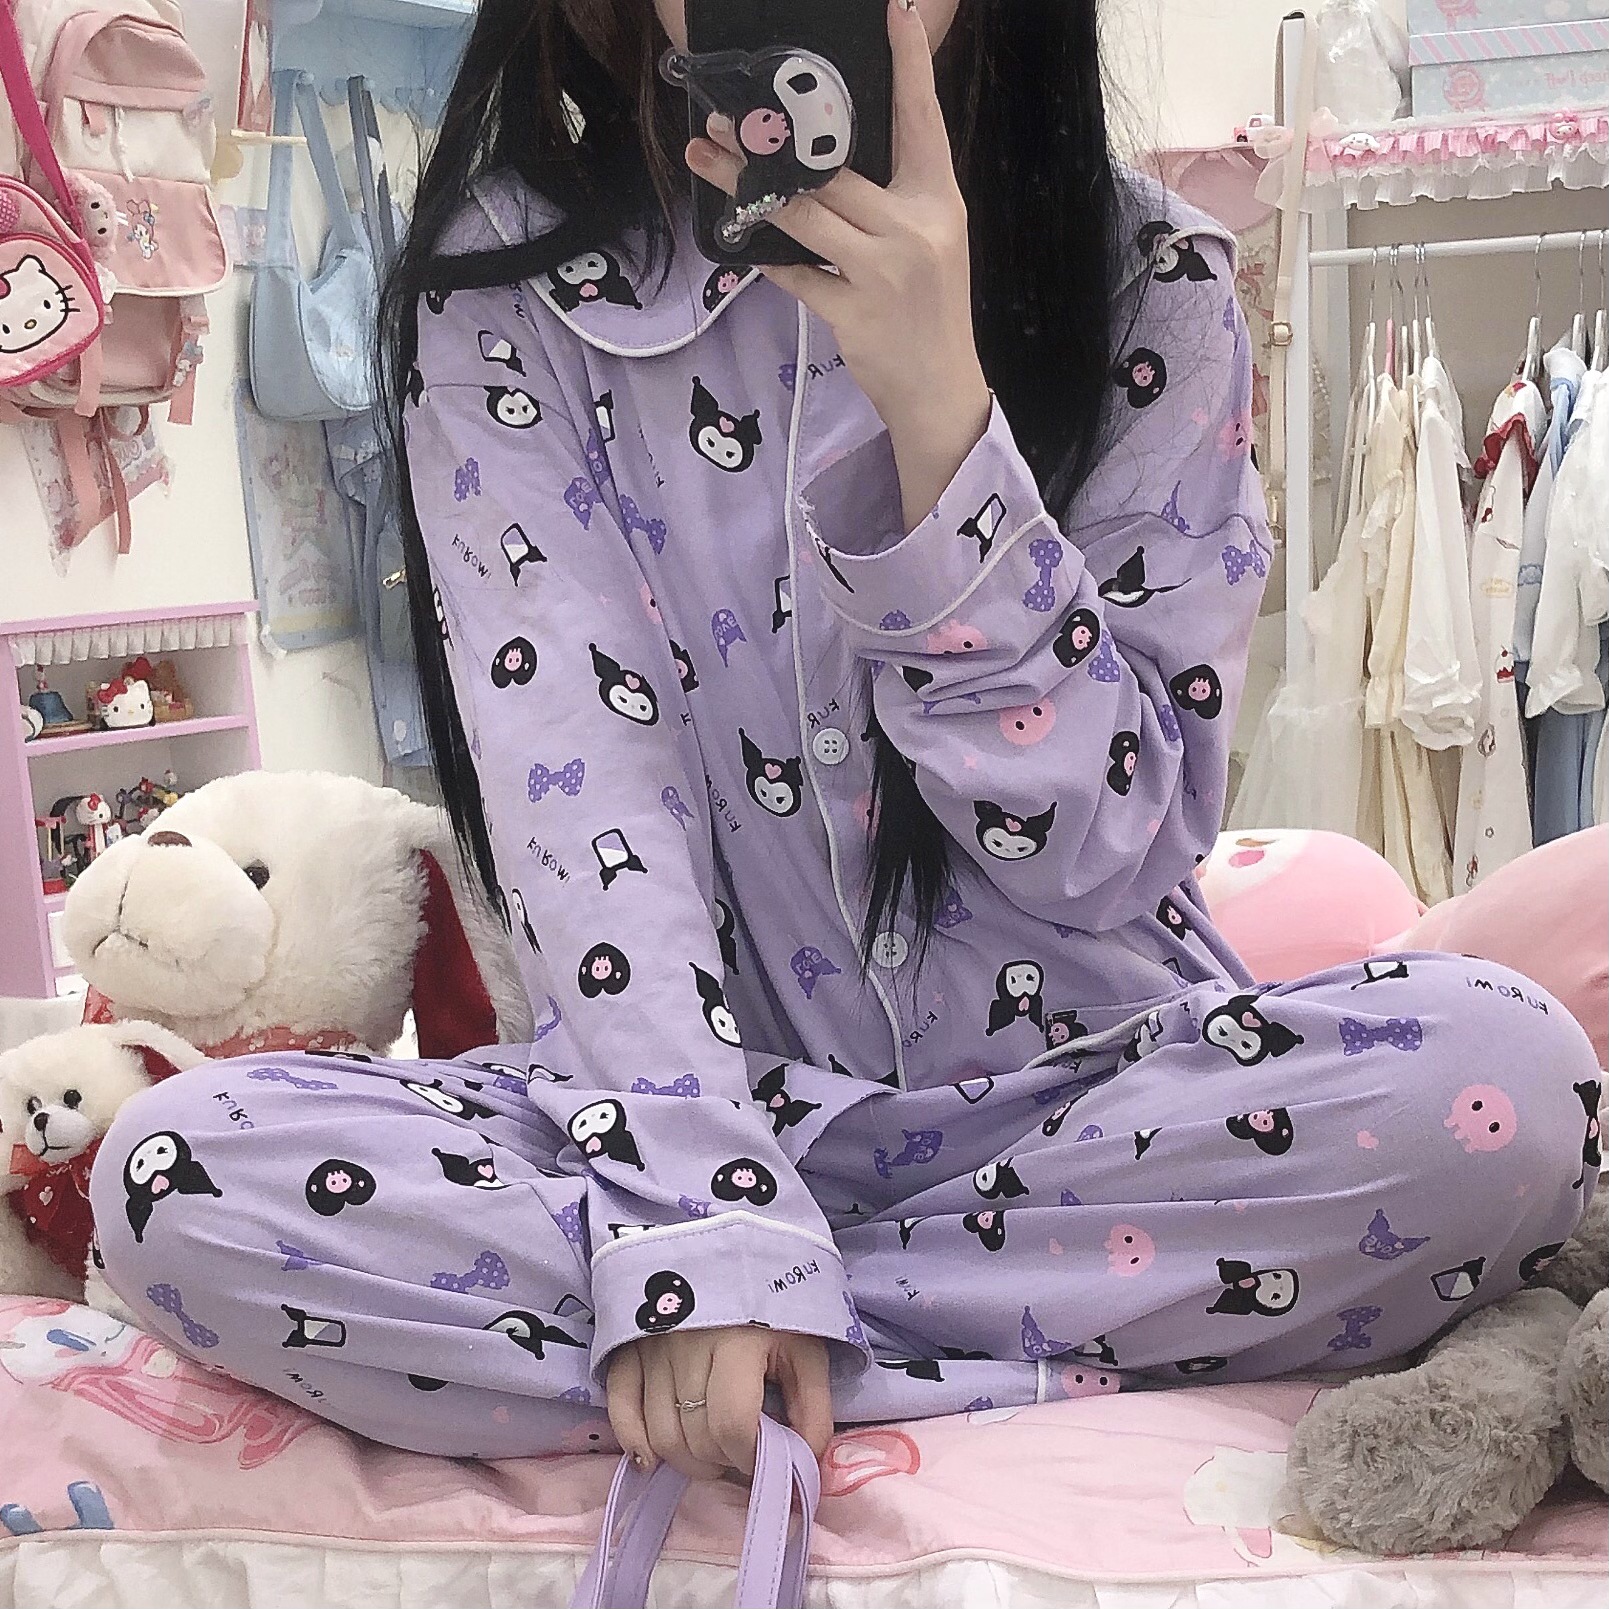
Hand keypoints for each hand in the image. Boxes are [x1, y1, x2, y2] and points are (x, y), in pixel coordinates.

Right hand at [606, 1326, 832, 1480]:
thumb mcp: (806, 1351)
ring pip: (661, 1434)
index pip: (732, 1426)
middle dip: (724, 1462)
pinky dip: (634, 1441)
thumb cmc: (776, 1309)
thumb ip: (813, 1411)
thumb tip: (803, 1469)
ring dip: (689, 1460)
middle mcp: (688, 1345)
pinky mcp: (630, 1347)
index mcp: (738, 1343)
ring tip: (714, 1454)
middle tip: (742, 1455)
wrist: (736, 1254)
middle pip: (695, 1436)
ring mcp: (653, 1347)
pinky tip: (652, 1460)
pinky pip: (621, 1407)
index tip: (766, 1458)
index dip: (751, 1458)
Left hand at [686, 0, 990, 530]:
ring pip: (803, 214)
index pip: (922, 119)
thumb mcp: (931, 240)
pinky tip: (741, 239)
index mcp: (938, 200)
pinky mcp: (854, 314)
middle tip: (722, 112)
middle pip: (831, 170)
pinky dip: (769, 259)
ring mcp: (883, 272)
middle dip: (772, 139)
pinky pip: (796, 274)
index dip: (909, 64)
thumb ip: (894, 197)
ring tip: (705, 156)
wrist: (940, 389)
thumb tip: (830, 154)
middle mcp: (914, 228)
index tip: (896, 11)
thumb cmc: (928, 310)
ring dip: (746, 186)